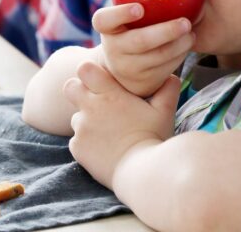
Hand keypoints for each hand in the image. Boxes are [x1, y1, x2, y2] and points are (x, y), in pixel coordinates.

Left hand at [63, 61, 179, 187]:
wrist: (143, 172)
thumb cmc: (155, 138)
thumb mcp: (164, 111)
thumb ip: (167, 89)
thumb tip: (171, 76)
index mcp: (110, 94)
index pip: (84, 69)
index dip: (91, 73)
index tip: (101, 82)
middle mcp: (91, 108)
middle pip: (70, 87)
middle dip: (80, 92)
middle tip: (98, 104)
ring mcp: (82, 129)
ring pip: (76, 117)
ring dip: (87, 121)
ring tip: (108, 133)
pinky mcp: (77, 149)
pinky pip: (76, 140)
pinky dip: (87, 143)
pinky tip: (105, 150)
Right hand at [94, 0, 194, 96]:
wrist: (125, 68)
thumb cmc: (128, 26)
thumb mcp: (124, 4)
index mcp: (107, 28)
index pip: (104, 20)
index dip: (120, 14)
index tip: (139, 7)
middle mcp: (114, 49)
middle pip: (138, 42)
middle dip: (163, 32)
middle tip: (185, 22)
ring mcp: (129, 67)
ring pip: (156, 57)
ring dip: (177, 44)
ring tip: (191, 30)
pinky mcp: (145, 79)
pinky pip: (165, 68)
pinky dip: (179, 54)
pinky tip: (189, 42)